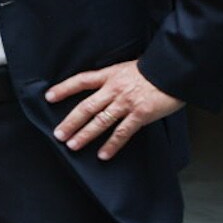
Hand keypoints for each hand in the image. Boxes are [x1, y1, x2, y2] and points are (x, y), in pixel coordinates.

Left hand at [46, 59, 184, 159]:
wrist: (173, 71)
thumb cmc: (152, 69)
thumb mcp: (127, 68)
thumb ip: (113, 79)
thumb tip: (101, 89)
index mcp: (110, 75)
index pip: (81, 81)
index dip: (64, 89)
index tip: (49, 97)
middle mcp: (114, 89)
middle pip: (86, 106)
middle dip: (71, 122)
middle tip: (58, 134)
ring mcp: (126, 103)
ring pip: (100, 121)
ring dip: (85, 135)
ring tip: (72, 145)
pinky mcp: (140, 114)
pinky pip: (122, 132)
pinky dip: (112, 145)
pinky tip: (103, 155)